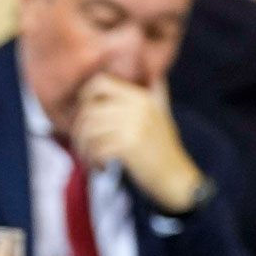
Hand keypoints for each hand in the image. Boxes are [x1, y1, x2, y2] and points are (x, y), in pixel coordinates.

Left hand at [72, 74, 204, 212]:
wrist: (176, 178)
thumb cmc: (164, 150)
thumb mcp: (162, 115)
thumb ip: (156, 94)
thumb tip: (155, 76)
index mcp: (141, 97)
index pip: (100, 83)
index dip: (84, 97)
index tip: (84, 115)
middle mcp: (137, 107)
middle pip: (89, 110)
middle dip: (78, 131)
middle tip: (82, 146)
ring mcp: (133, 125)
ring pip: (89, 130)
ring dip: (83, 148)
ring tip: (89, 159)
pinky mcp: (128, 146)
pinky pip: (95, 148)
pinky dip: (92, 160)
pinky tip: (100, 167)